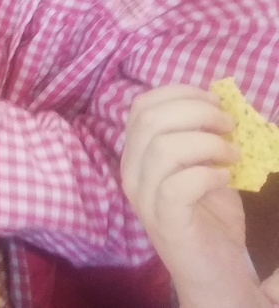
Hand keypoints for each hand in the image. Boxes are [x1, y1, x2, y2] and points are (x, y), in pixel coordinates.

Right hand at [121, 85, 271, 307]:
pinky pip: (179, 184)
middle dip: (196, 112)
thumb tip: (219, 102)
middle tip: (229, 125)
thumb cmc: (208, 216)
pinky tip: (224, 178)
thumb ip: (202, 138)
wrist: (212, 272)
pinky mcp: (166, 221)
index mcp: (136, 154)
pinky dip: (207, 174)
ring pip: (163, 148)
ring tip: (232, 154)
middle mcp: (132, 173)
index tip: (214, 100)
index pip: (141, 106)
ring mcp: (145, 198)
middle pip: (151, 121)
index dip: (178, 93)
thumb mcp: (204, 167)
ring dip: (207, 143)